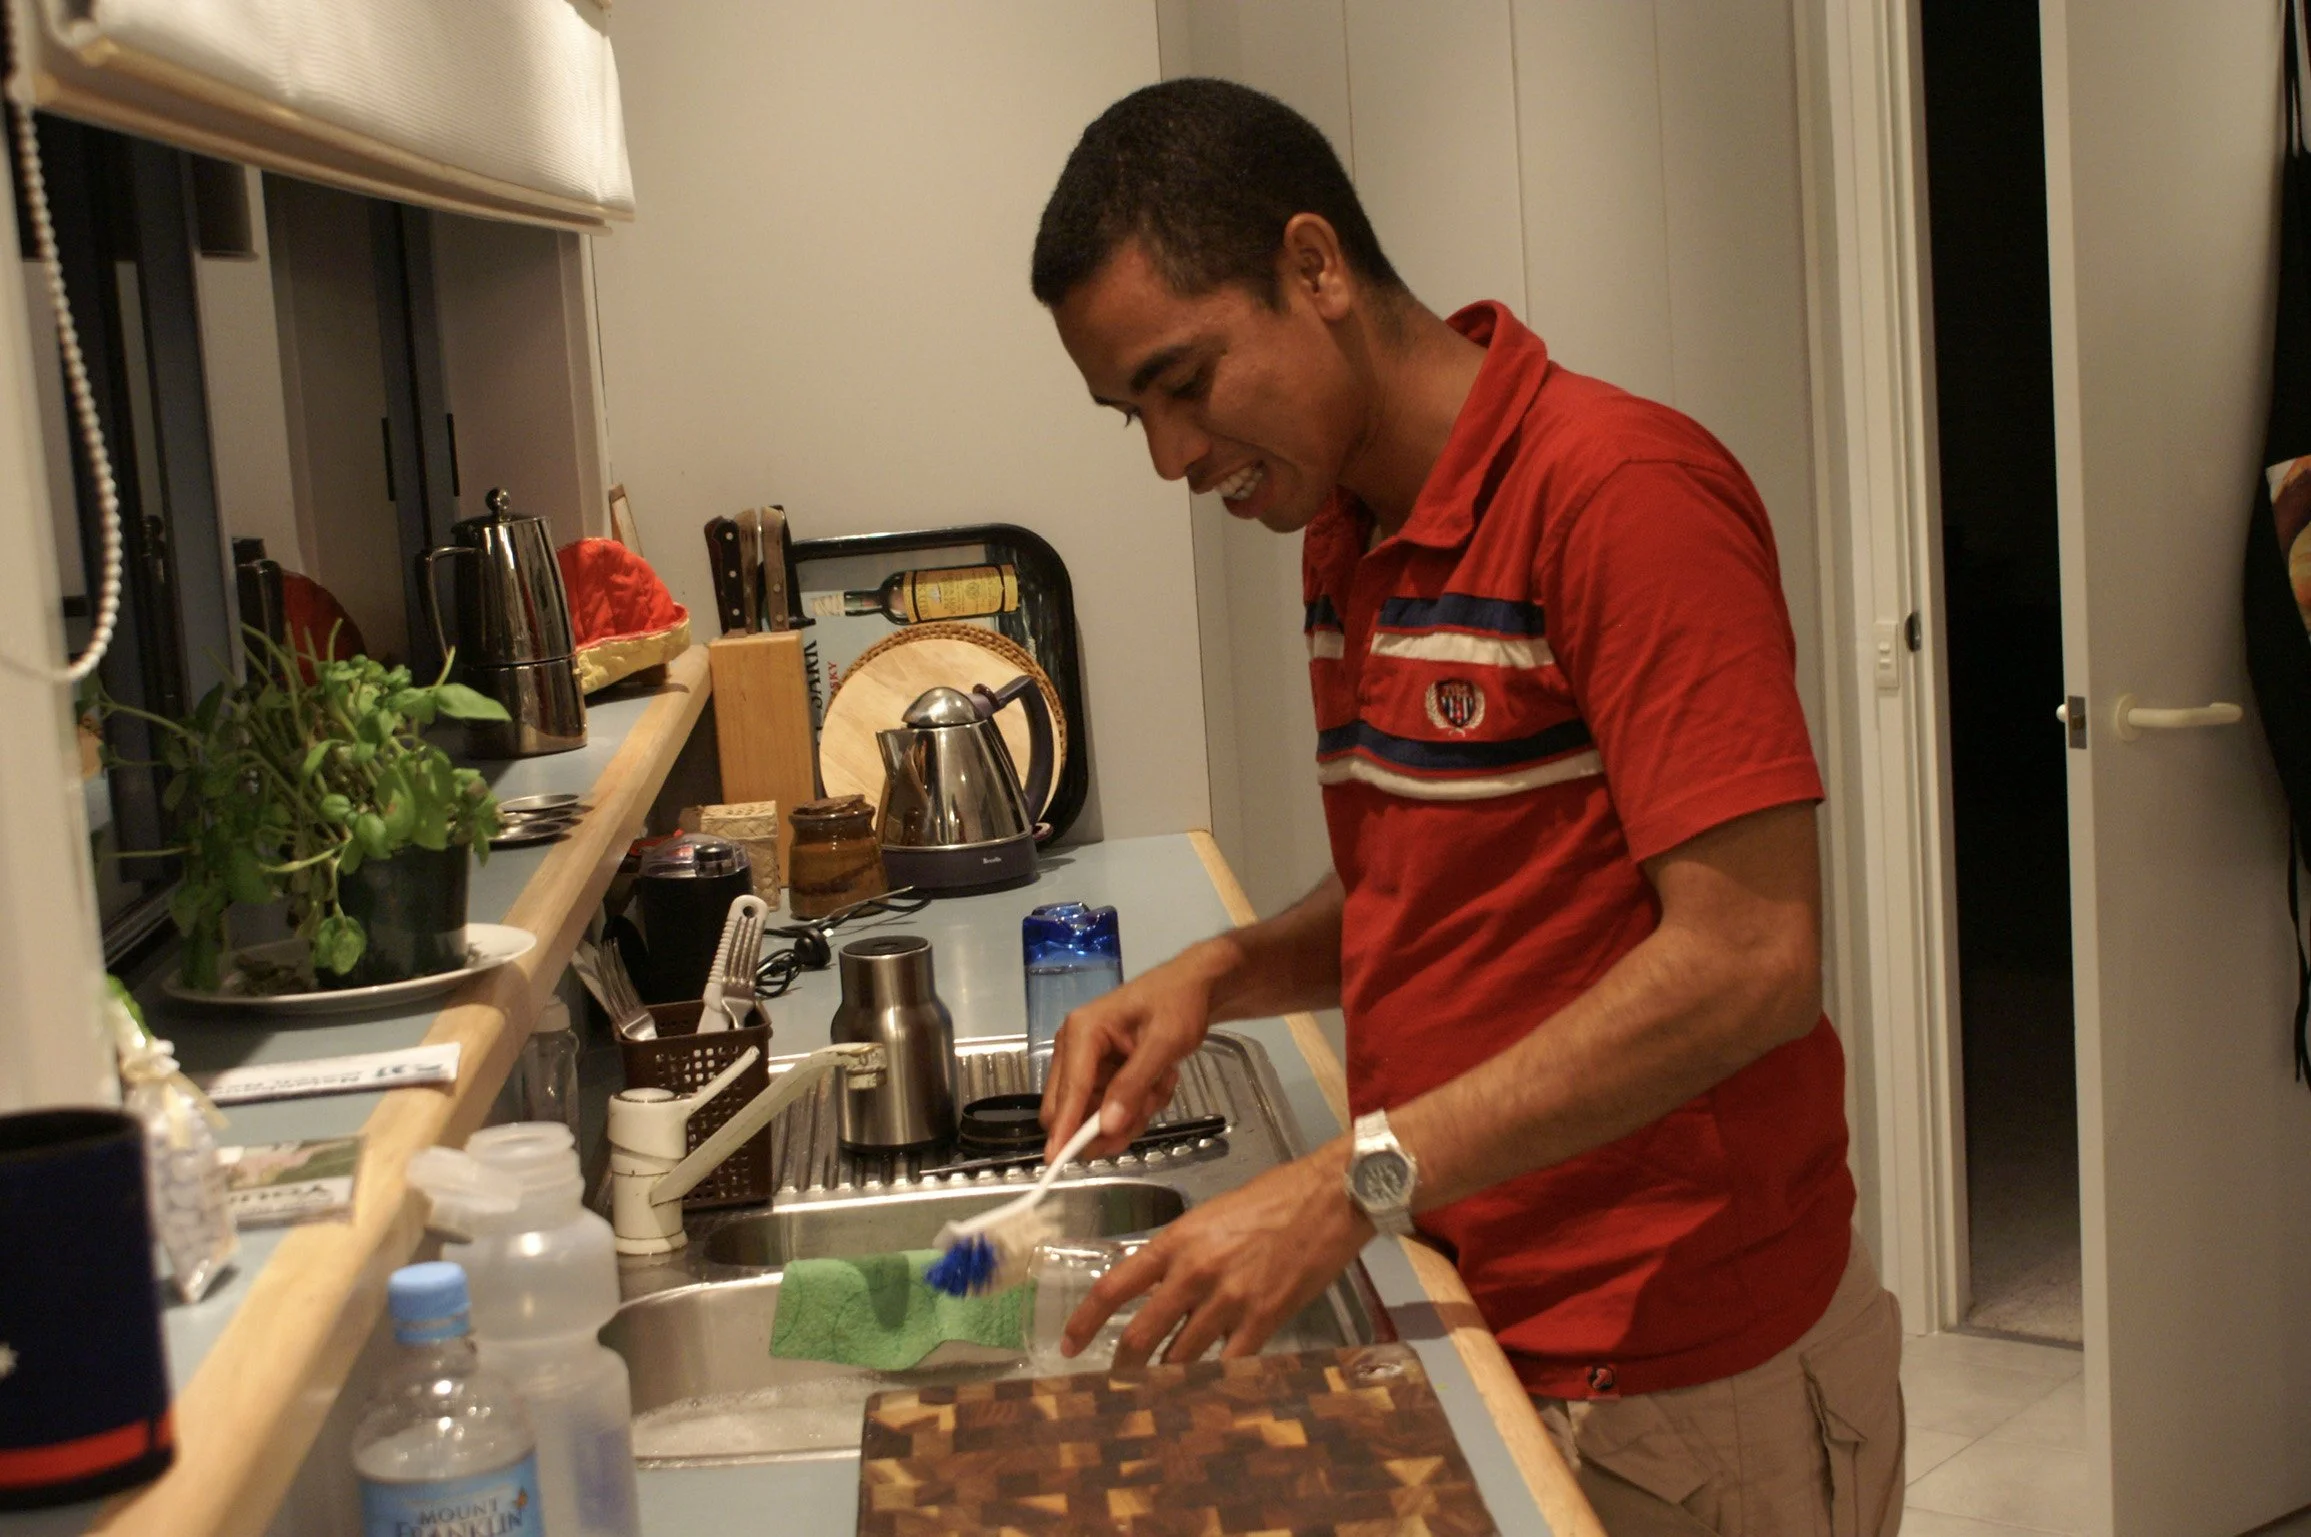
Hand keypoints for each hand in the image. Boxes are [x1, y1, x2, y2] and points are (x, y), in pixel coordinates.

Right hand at [1040, 944, 1228, 1160]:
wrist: (1194, 988)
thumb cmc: (1179, 1004)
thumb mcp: (1164, 1043)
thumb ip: (1134, 1085)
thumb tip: (1107, 1126)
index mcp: (1082, 1032)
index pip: (1071, 1089)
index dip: (1066, 1127)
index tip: (1057, 1160)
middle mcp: (1074, 1048)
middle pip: (1072, 1108)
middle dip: (1110, 1120)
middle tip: (1146, 1112)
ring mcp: (1087, 1063)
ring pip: (1095, 1115)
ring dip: (1132, 1111)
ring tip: (1161, 1083)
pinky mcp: (1101, 1074)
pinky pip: (1111, 1109)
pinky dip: (1137, 1105)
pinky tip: (1157, 1081)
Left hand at [1062, 1142, 1372, 1366]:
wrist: (1330, 1196)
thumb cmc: (1276, 1198)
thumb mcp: (1211, 1216)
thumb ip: (1182, 1252)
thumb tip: (1161, 1285)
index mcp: (1177, 1241)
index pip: (1114, 1287)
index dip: (1085, 1322)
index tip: (1071, 1343)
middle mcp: (1195, 1272)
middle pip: (1140, 1335)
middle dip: (1124, 1364)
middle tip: (1117, 1379)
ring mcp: (1228, 1300)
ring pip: (1180, 1357)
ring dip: (1166, 1377)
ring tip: (1161, 1388)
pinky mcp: (1263, 1320)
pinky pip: (1228, 1365)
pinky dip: (1214, 1381)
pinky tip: (1207, 1390)